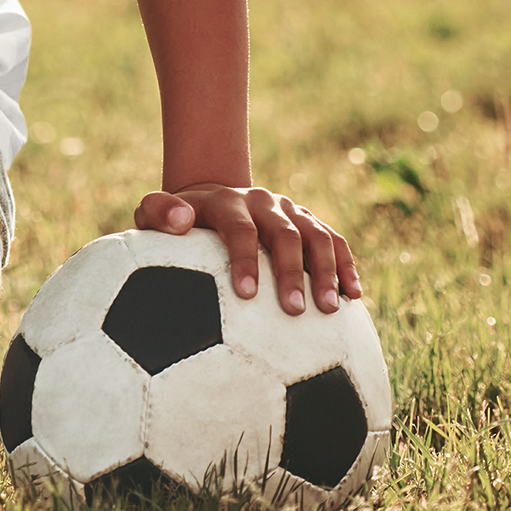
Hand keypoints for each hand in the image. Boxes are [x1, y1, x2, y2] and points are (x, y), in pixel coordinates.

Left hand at [134, 182, 361, 314]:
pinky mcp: (307, 222)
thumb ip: (157, 213)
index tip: (246, 294)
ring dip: (326, 271)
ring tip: (331, 309)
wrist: (209, 200)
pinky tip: (355, 295)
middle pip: (283, 233)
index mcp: (225, 201)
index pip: (238, 228)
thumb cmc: (176, 224)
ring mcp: (289, 210)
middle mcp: (261, 201)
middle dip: (291, 271)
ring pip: (316, 234)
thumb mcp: (154, 214)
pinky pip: (334, 240)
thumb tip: (181, 221)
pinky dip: (346, 265)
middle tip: (295, 310)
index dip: (244, 259)